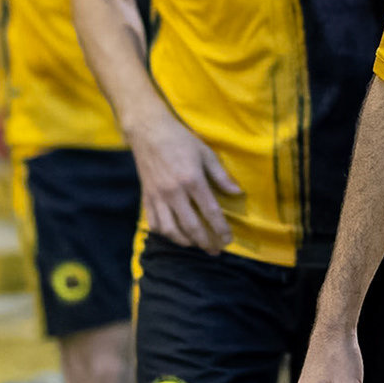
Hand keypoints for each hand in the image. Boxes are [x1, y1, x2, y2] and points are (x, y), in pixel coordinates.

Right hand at [129, 111, 241, 253]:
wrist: (148, 132)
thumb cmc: (180, 140)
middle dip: (205, 242)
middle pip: (191, 226)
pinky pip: (154, 223)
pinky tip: (175, 234)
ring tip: (196, 244)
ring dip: (185, 241)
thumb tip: (237, 192)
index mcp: (192, 180)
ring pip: (171, 229)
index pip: (210, 211)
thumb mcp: (206, 153)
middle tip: (215, 250)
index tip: (228, 240)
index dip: (220, 228)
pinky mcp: (146, 198)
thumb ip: (221, 176)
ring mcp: (158, 197)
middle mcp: (174, 193)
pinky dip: (165, 233)